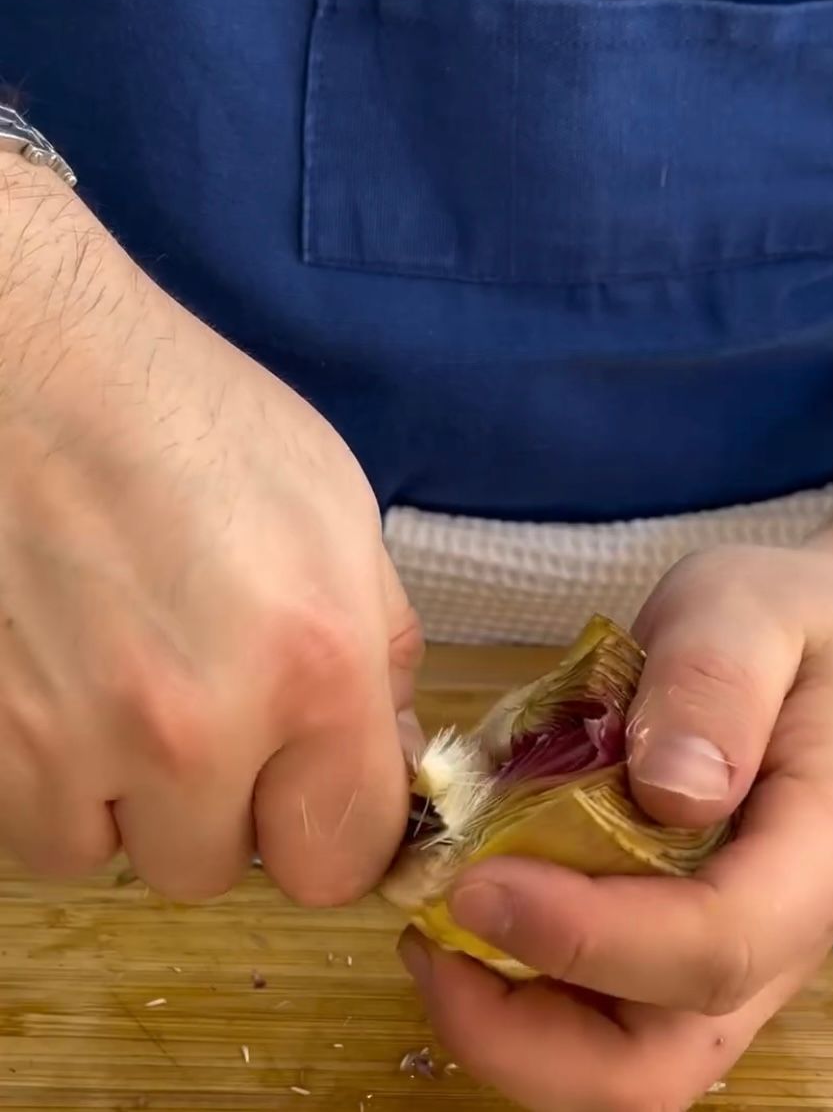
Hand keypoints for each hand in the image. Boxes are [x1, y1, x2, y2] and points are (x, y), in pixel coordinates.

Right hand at [0, 154, 420, 902]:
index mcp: (314, 668)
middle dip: (229, 809)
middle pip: (223, 868)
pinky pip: (34, 825)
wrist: (28, 365)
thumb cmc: (196, 423)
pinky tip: (65, 689)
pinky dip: (56, 781)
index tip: (322, 797)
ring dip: (132, 800)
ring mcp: (65, 744)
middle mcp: (193, 729)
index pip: (346, 856)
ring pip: (116, 855)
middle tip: (215, 715)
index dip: (338, 831)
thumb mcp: (339, 516)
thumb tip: (393, 752)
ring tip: (127, 690)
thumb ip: (381, 651)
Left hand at [399, 543, 832, 1110]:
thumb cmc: (801, 624)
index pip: (714, 945)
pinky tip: (483, 908)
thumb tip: (667, 793)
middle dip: (527, 1038)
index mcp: (827, 848)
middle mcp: (790, 934)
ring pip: (628, 1063)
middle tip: (432, 940)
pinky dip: (529, 990)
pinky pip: (610, 1014)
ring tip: (438, 932)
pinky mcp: (692, 943)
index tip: (479, 882)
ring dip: (515, 1027)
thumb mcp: (750, 610)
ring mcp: (742, 953)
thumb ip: (713, 685)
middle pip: (662, 1063)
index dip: (587, 936)